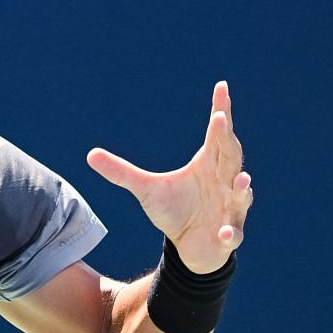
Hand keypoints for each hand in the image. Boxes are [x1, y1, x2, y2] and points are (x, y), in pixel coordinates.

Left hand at [86, 80, 254, 273]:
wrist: (190, 246)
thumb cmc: (174, 211)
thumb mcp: (145, 189)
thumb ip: (122, 172)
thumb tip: (90, 155)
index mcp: (208, 163)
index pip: (215, 133)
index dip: (220, 110)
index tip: (221, 86)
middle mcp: (224, 180)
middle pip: (230, 155)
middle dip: (226, 138)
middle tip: (219, 118)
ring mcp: (230, 207)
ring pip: (241, 193)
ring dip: (242, 187)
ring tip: (241, 179)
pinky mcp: (228, 234)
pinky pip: (232, 233)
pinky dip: (230, 232)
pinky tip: (223, 233)